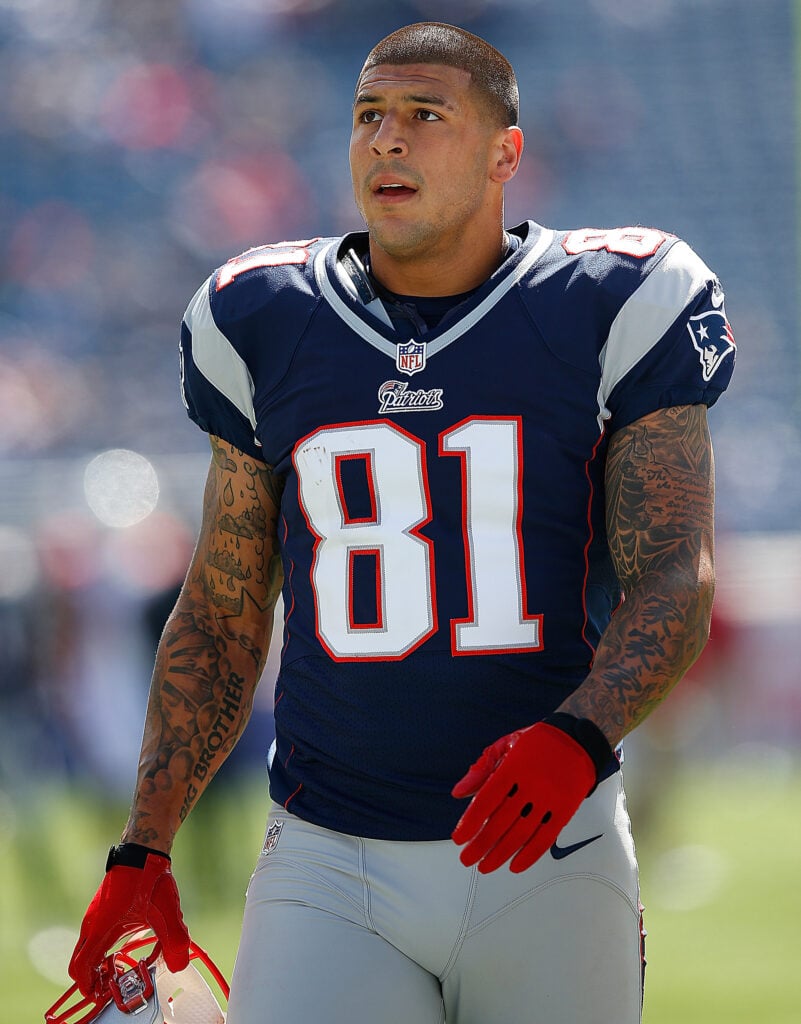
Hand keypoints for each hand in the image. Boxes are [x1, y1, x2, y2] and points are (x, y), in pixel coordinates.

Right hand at [69, 844, 189, 996]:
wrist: (143, 850)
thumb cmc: (149, 878)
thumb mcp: (166, 912)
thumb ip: (174, 941)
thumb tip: (178, 965)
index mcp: (99, 929)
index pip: (79, 970)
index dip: (89, 988)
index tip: (105, 993)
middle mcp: (92, 925)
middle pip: (80, 964)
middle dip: (94, 980)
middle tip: (115, 985)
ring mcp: (95, 917)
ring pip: (87, 951)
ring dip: (99, 966)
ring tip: (124, 970)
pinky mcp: (102, 911)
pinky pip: (96, 939)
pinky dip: (104, 952)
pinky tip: (129, 948)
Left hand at [451, 719, 603, 873]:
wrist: (577, 739)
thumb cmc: (537, 742)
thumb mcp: (505, 745)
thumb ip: (481, 770)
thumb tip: (459, 793)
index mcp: (512, 767)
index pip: (485, 801)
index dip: (470, 823)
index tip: (459, 838)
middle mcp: (531, 785)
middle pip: (500, 823)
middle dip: (480, 845)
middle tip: (468, 858)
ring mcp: (549, 799)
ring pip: (520, 835)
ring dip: (501, 854)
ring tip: (486, 865)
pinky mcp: (564, 810)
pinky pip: (545, 838)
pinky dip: (529, 855)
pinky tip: (515, 865)